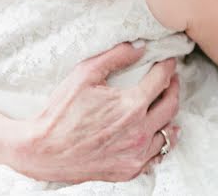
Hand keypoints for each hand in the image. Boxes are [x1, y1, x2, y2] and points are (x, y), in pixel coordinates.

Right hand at [12, 42, 179, 182]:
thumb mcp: (84, 75)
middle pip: (171, 105)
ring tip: (165, 103)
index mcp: (131, 106)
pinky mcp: (130, 169)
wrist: (44, 151)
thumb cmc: (61, 112)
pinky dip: (161, 140)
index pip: (160, 80)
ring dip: (170, 114)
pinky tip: (159, 132)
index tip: (167, 61)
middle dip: (173, 87)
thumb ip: (115, 57)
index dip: (167, 67)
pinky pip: (157, 154)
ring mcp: (136, 154)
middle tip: (170, 79)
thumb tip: (139, 47)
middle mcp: (139, 131)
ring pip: (168, 132)